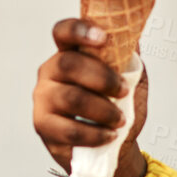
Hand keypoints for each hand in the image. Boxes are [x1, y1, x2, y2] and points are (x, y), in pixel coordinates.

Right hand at [33, 19, 148, 176]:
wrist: (113, 146)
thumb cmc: (118, 108)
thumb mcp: (130, 80)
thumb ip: (128, 59)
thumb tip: (134, 36)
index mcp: (69, 53)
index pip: (63, 31)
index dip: (79, 30)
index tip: (102, 38)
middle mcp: (49, 72)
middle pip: (67, 64)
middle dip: (101, 77)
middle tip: (123, 91)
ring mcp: (43, 99)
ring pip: (70, 98)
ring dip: (102, 109)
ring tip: (119, 120)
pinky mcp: (43, 126)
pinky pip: (70, 129)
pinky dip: (95, 133)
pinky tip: (109, 135)